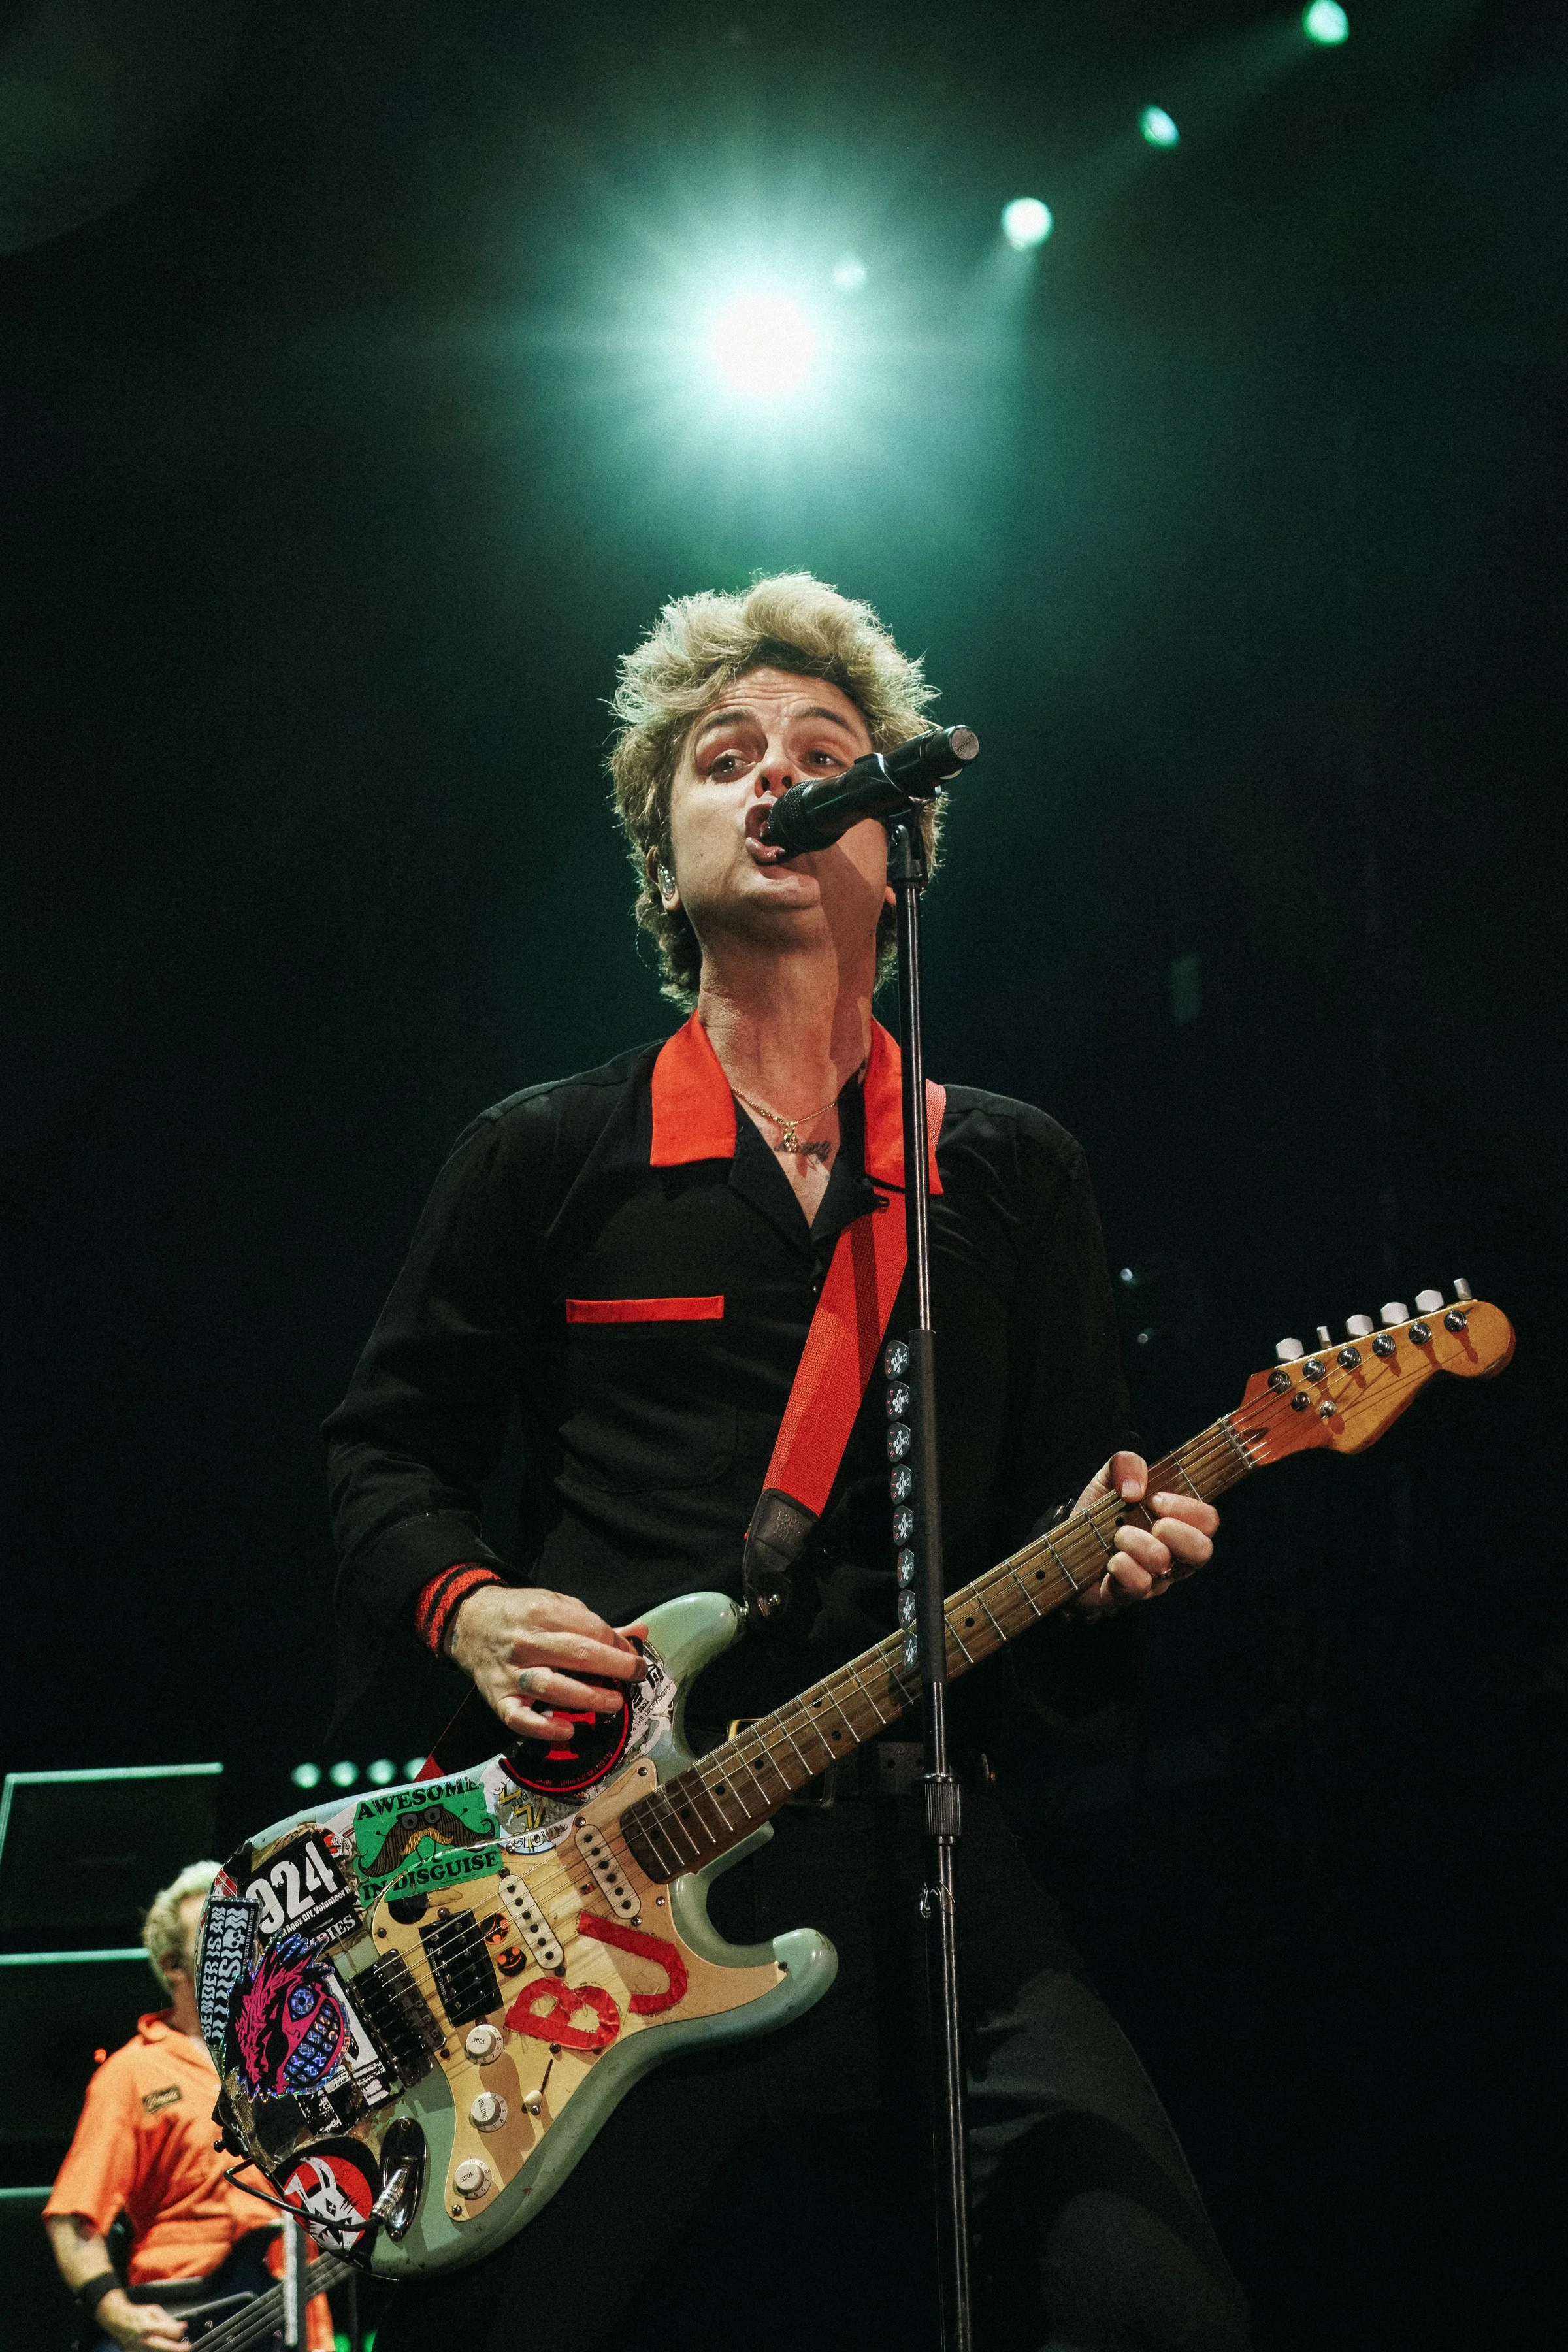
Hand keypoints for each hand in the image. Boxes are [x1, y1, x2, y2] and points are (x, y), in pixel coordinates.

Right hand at [98, 2290, 187, 2350]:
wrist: (118, 2321)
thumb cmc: (137, 2314)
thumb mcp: (154, 2311)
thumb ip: (169, 2320)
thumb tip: (183, 2326)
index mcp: (149, 2327)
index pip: (170, 2333)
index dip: (180, 2334)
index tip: (183, 2333)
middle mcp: (143, 2341)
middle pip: (165, 2349)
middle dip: (178, 2349)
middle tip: (186, 2347)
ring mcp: (138, 2350)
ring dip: (168, 2350)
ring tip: (173, 2346)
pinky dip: (157, 2351)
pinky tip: (162, 2348)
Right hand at [448, 1584, 647, 1741]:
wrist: (470, 1622)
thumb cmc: (521, 1615)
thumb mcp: (556, 1607)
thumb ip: (596, 1624)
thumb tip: (640, 1634)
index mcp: (543, 1612)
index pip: (590, 1630)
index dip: (618, 1646)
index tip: (634, 1656)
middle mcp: (526, 1642)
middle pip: (576, 1654)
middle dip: (613, 1667)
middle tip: (636, 1676)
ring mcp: (511, 1672)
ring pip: (551, 1686)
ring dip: (587, 1697)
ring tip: (614, 1703)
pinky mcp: (499, 1698)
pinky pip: (520, 1718)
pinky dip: (543, 1727)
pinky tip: (568, 1729)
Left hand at [1068, 1450, 1217, 1618]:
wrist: (1065, 1543)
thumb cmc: (1100, 1513)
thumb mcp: (1110, 1477)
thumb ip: (1126, 1463)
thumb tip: (1135, 1489)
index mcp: (1178, 1524)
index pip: (1208, 1520)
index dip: (1189, 1509)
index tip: (1156, 1499)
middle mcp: (1173, 1555)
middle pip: (1202, 1551)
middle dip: (1177, 1532)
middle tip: (1152, 1523)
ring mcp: (1153, 1579)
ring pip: (1165, 1568)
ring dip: (1141, 1545)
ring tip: (1120, 1536)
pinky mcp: (1126, 1595)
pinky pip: (1138, 1587)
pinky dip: (1124, 1567)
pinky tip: (1111, 1559)